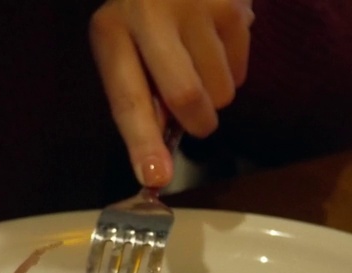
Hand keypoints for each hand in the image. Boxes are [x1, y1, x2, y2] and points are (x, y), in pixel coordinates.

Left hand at [90, 0, 253, 187]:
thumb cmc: (148, 13)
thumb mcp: (129, 45)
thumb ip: (141, 94)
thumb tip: (160, 155)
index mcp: (111, 31)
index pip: (127, 97)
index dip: (142, 141)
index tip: (155, 177)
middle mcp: (148, 14)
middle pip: (185, 96)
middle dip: (197, 122)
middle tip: (198, 119)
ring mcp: (195, 6)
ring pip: (221, 91)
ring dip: (216, 95)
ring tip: (201, 60)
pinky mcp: (233, 6)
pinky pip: (240, 71)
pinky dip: (232, 70)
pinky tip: (216, 42)